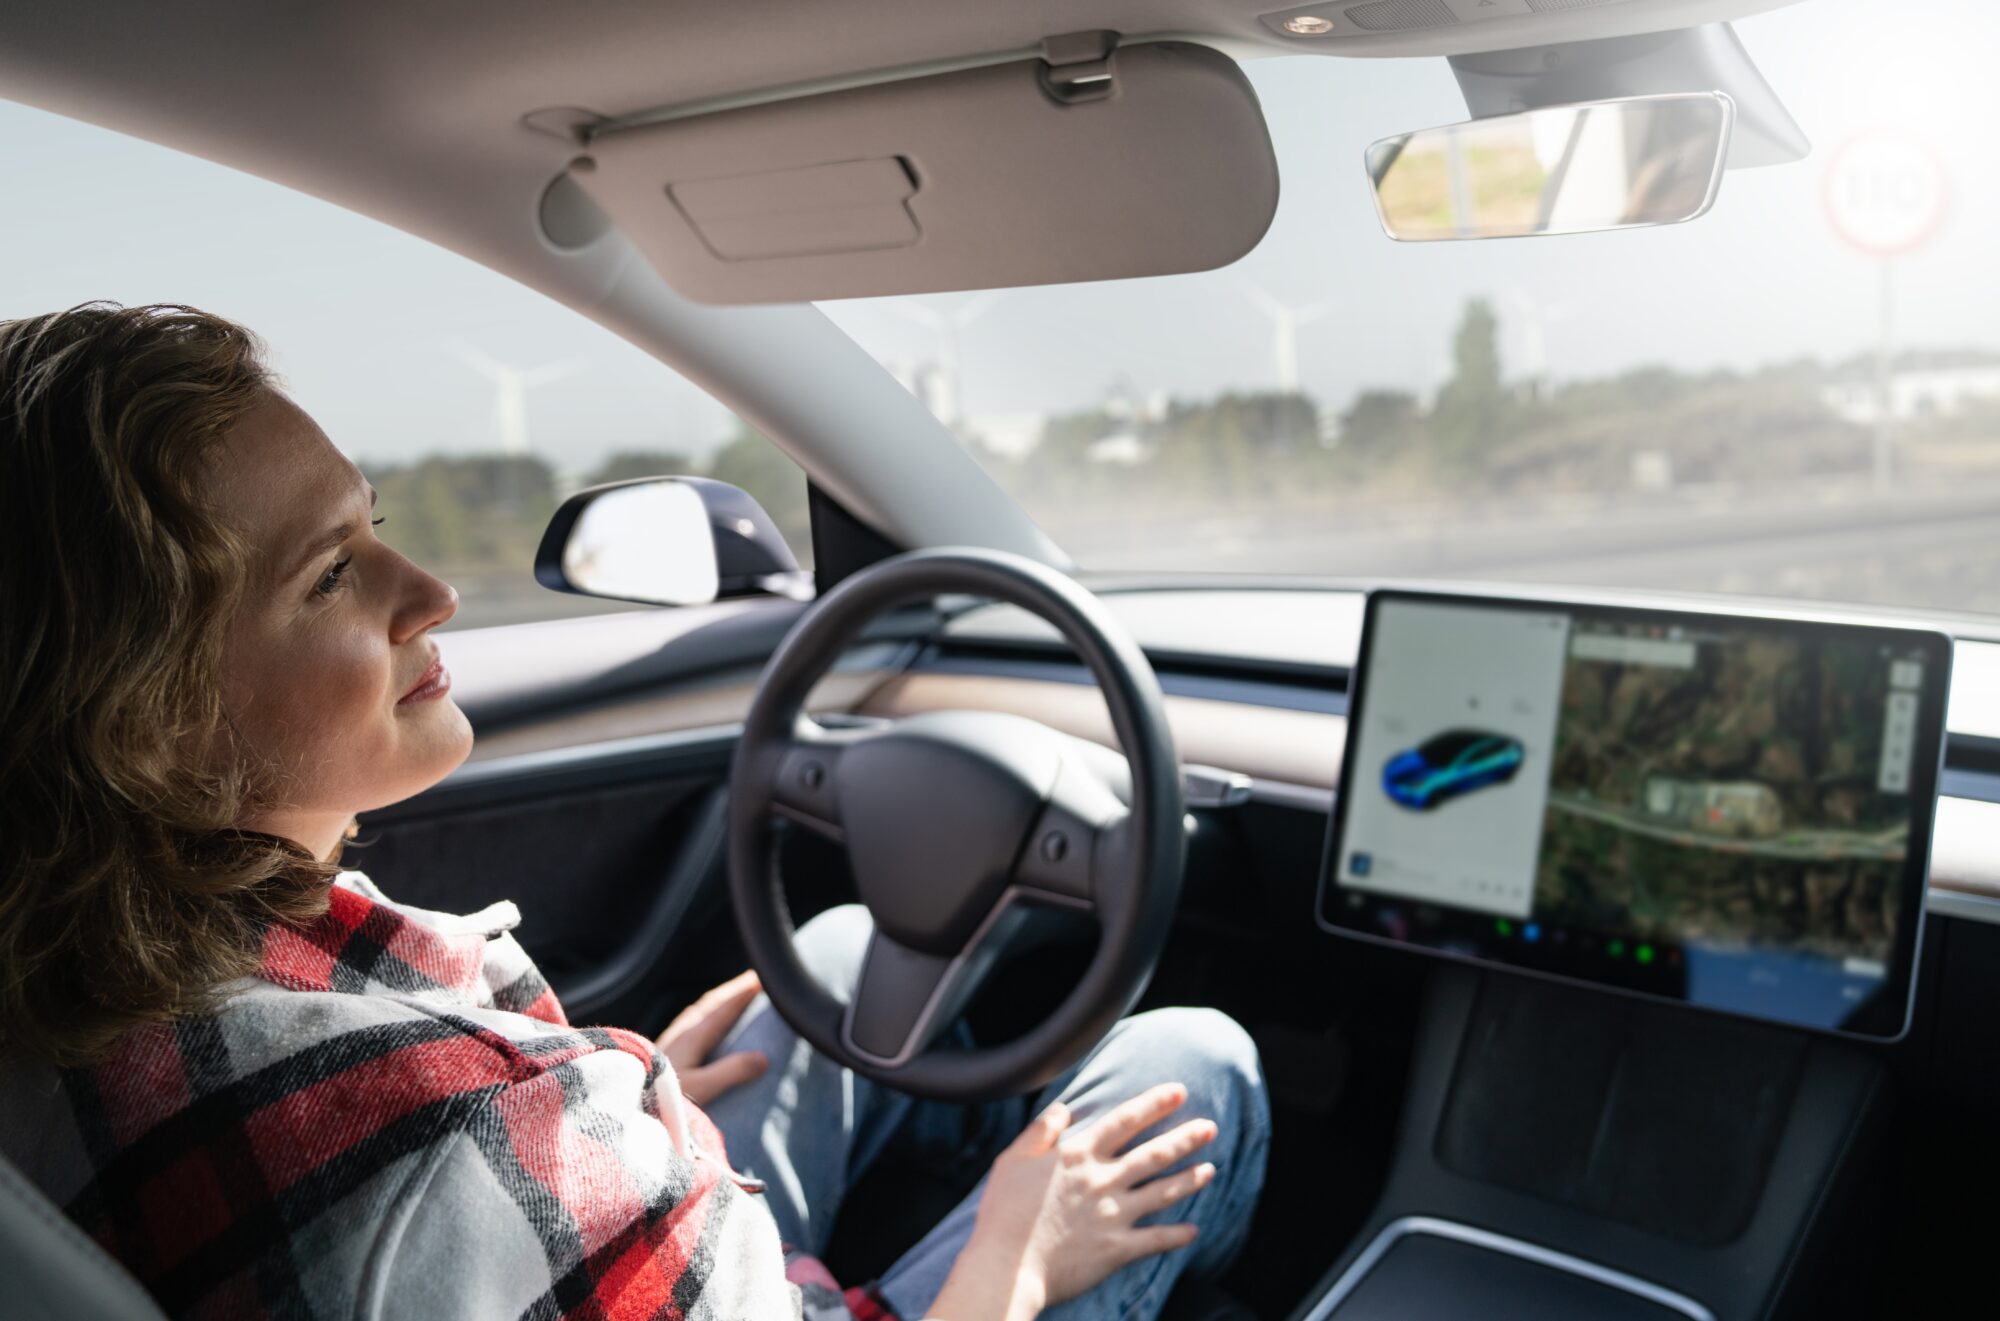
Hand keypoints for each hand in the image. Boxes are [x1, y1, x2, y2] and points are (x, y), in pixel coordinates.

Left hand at [654, 969, 768, 1106]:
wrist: (620, 1106)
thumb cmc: (658, 1101)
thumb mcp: (701, 1090)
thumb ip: (730, 1072)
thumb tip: (764, 1058)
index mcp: (690, 1038)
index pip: (722, 1009)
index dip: (743, 993)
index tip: (762, 977)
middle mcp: (679, 1035)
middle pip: (709, 1005)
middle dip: (733, 992)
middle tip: (755, 981)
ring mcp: (668, 1044)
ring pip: (698, 1014)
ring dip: (719, 1004)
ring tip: (734, 1000)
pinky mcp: (659, 1055)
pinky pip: (690, 1026)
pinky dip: (706, 1018)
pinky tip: (703, 1029)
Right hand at [930, 1083, 1218, 1319]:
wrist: (1006, 1267)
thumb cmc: (1002, 1214)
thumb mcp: (1011, 1160)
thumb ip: (1040, 1131)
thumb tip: (1062, 1108)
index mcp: (1077, 1155)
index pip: (1124, 1121)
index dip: (1154, 1104)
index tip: (1178, 1091)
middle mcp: (1102, 1180)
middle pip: (1153, 1154)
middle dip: (1185, 1138)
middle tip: (1210, 1127)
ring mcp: (1112, 1215)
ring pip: (1162, 1192)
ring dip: (1189, 1179)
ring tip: (1210, 1169)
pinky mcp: (1116, 1249)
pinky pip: (1155, 1240)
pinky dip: (1176, 1236)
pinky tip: (1194, 1231)